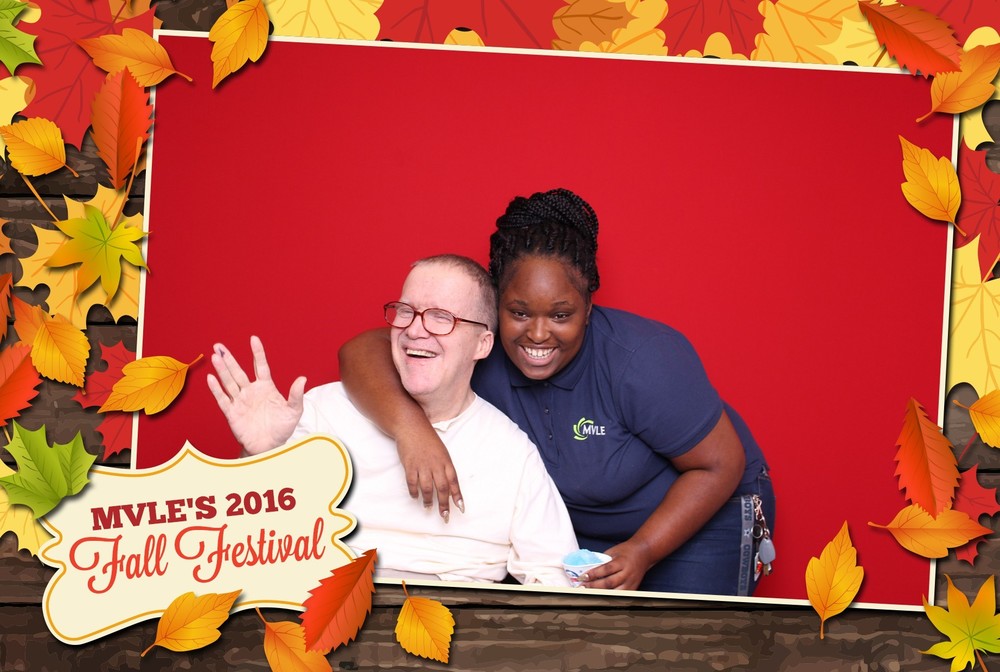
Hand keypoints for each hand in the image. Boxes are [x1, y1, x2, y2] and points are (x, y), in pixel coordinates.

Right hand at [207, 335, 306, 455]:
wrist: (270, 446)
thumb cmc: (282, 427)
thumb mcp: (294, 411)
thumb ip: (296, 395)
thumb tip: (303, 379)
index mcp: (266, 387)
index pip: (260, 366)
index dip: (257, 353)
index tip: (253, 338)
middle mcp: (251, 391)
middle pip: (238, 371)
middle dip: (229, 358)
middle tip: (218, 345)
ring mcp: (240, 401)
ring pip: (229, 382)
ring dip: (222, 370)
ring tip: (215, 356)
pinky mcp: (233, 413)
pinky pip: (223, 399)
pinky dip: (216, 390)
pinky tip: (211, 378)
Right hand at [396, 427, 463, 521]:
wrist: (412, 427)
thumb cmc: (428, 440)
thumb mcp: (442, 452)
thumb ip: (444, 468)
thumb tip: (447, 486)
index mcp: (446, 461)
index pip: (454, 482)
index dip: (458, 496)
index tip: (461, 508)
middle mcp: (436, 465)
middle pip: (442, 488)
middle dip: (444, 504)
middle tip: (444, 515)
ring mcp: (422, 466)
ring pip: (427, 488)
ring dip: (428, 500)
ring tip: (429, 507)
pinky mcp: (410, 466)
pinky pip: (412, 483)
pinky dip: (414, 492)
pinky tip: (415, 497)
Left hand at [581, 539, 653, 590]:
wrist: (644, 553)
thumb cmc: (626, 551)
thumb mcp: (613, 551)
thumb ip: (603, 560)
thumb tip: (588, 569)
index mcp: (622, 561)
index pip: (606, 569)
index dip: (593, 574)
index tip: (582, 577)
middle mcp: (627, 573)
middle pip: (609, 583)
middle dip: (594, 585)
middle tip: (583, 586)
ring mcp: (631, 582)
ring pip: (615, 592)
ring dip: (601, 593)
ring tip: (590, 592)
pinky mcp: (634, 588)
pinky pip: (621, 596)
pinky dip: (610, 596)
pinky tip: (601, 596)